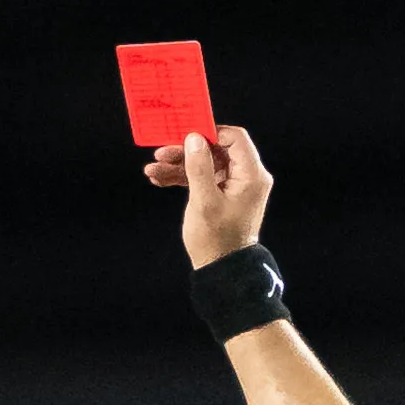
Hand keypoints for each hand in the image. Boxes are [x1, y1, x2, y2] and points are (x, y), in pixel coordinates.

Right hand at [145, 125, 272, 268]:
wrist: (222, 271)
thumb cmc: (217, 240)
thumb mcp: (204, 202)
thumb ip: (199, 168)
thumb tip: (194, 138)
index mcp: (251, 176)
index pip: (235, 138)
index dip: (210, 133)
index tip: (185, 135)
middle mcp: (247, 177)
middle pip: (216, 149)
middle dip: (186, 151)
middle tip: (161, 153)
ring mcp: (234, 185)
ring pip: (205, 164)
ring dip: (179, 165)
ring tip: (153, 169)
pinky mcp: (222, 194)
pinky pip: (203, 178)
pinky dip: (183, 177)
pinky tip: (159, 179)